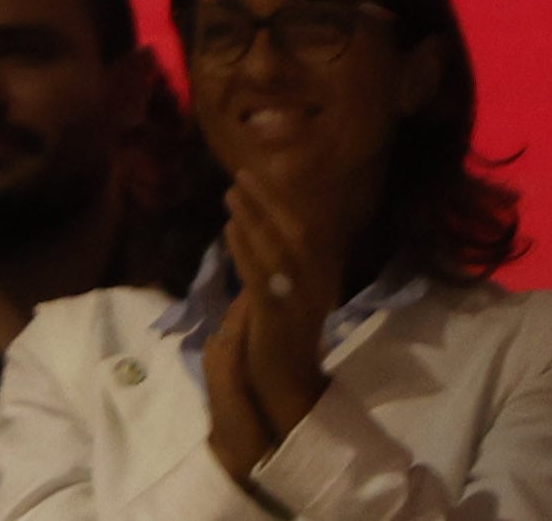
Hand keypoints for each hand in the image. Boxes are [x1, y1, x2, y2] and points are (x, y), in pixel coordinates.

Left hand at [215, 162, 337, 461]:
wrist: (286, 378)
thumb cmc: (280, 328)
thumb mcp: (285, 288)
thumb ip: (280, 257)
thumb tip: (261, 217)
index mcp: (323, 277)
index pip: (310, 230)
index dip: (286, 200)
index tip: (261, 173)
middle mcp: (318, 286)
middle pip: (299, 235)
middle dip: (270, 201)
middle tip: (241, 175)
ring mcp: (299, 302)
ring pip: (280, 253)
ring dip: (254, 220)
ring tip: (230, 195)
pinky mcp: (277, 317)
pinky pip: (261, 278)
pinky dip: (244, 251)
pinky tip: (228, 230)